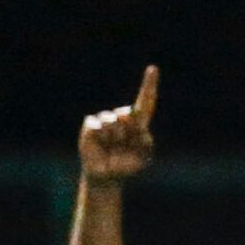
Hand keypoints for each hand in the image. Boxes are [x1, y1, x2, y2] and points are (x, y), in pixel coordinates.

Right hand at [78, 66, 158, 185]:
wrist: (106, 176)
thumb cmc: (126, 166)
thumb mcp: (142, 158)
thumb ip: (146, 144)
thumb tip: (139, 127)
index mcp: (138, 124)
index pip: (145, 102)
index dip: (149, 85)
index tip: (153, 69)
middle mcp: (122, 118)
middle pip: (127, 115)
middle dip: (126, 131)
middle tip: (122, 145)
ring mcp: (105, 120)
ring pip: (111, 121)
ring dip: (113, 138)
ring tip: (111, 147)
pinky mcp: (91, 125)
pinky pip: (97, 126)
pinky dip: (100, 138)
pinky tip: (100, 146)